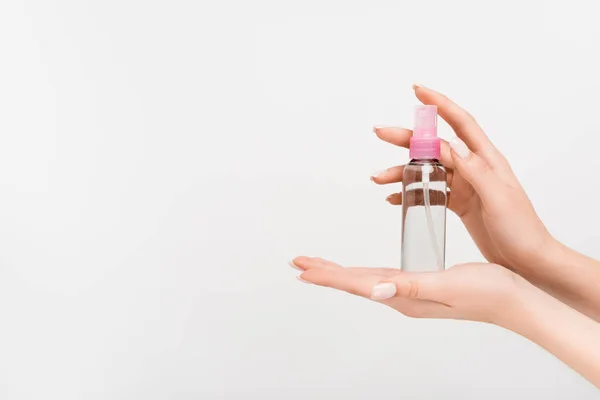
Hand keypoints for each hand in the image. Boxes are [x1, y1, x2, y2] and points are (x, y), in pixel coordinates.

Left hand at [292, 256, 524, 326]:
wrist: (515, 301)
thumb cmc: (487, 292)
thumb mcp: (447, 284)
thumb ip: (409, 287)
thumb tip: (374, 291)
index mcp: (404, 296)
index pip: (356, 284)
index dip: (327, 275)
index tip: (301, 269)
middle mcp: (402, 297)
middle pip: (354, 282)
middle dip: (325, 273)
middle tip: (297, 263)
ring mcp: (410, 294)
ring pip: (365, 280)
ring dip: (339, 273)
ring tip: (318, 267)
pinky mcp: (420, 286)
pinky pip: (382, 279)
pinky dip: (363, 273)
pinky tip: (361, 273)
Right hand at [372, 85, 552, 272]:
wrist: (527, 260)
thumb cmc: (521, 229)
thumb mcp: (498, 198)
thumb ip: (475, 170)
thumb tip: (451, 144)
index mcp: (486, 160)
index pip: (460, 124)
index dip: (439, 104)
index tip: (417, 90)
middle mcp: (472, 167)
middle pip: (434, 146)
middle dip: (407, 138)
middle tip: (380, 132)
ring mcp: (464, 185)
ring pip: (427, 171)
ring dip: (402, 172)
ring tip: (379, 178)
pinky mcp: (458, 203)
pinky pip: (429, 192)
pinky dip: (410, 193)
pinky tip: (394, 197)